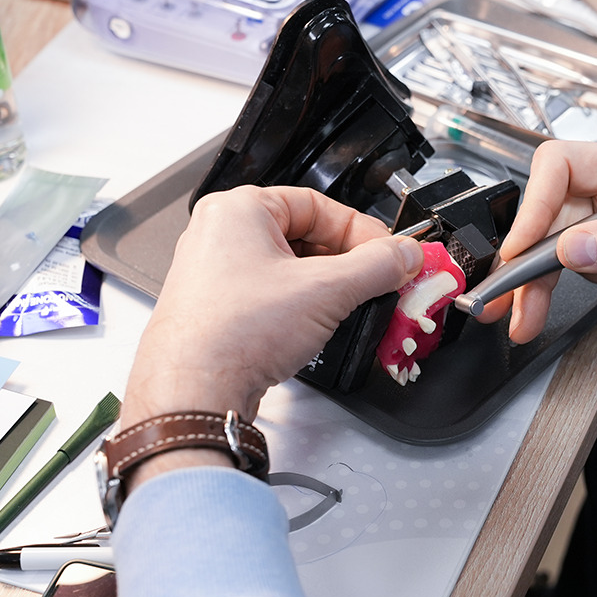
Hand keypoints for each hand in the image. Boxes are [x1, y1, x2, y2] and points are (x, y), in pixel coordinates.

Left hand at [122, 186, 422, 427]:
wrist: (192, 392)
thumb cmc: (233, 333)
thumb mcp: (327, 290)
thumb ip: (377, 266)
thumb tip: (403, 255)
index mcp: (238, 210)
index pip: (319, 205)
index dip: (362, 230)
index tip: (389, 252)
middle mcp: (220, 235)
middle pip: (305, 236)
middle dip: (347, 261)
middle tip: (378, 280)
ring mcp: (214, 273)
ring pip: (289, 268)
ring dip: (325, 286)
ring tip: (349, 306)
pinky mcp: (217, 309)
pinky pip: (271, 294)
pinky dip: (300, 306)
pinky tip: (315, 327)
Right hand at [482, 140, 596, 372]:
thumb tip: (576, 246)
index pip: (561, 167)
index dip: (536, 204)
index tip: (528, 246)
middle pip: (543, 212)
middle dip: (522, 253)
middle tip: (507, 291)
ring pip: (544, 247)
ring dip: (525, 283)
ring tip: (515, 316)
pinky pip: (556, 272)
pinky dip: (538, 294)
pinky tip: (530, 315)